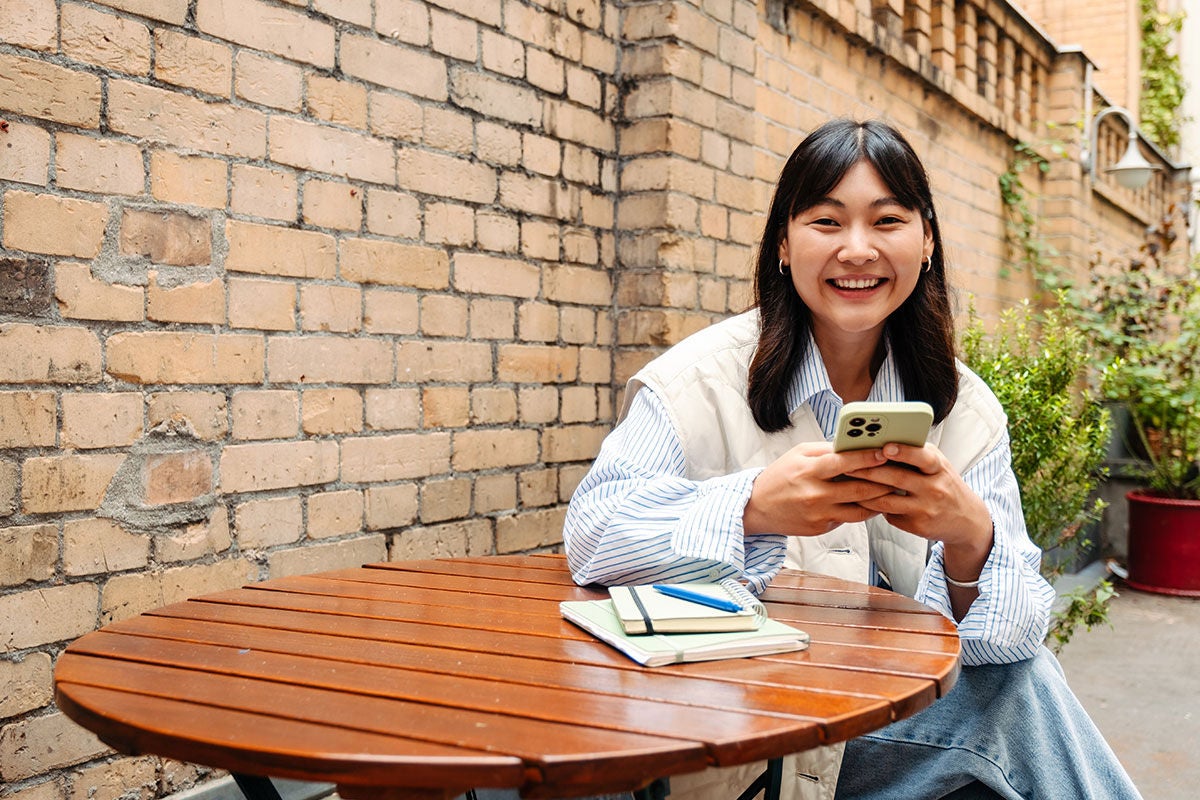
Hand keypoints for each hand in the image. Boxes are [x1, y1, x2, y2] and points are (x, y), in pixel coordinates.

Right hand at [743, 442, 898, 536]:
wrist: (758, 508)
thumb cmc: (780, 476)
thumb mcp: (798, 454)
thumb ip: (826, 450)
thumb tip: (854, 447)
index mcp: (808, 471)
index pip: (843, 462)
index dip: (866, 457)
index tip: (885, 452)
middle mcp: (814, 494)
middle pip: (859, 489)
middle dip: (883, 481)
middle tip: (901, 474)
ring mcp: (819, 514)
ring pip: (860, 509)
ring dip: (879, 500)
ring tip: (893, 489)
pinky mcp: (821, 528)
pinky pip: (849, 519)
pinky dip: (863, 510)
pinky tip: (873, 502)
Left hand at [844, 442, 992, 575]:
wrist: (967, 520)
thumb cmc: (944, 484)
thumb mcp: (938, 466)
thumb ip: (916, 454)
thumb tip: (881, 442)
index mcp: (939, 468)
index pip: (922, 457)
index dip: (904, 452)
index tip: (884, 448)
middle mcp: (935, 488)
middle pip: (897, 479)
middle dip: (869, 471)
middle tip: (848, 465)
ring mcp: (926, 509)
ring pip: (887, 501)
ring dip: (865, 492)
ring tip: (848, 483)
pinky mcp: (918, 527)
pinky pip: (890, 515)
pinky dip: (876, 507)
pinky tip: (864, 501)